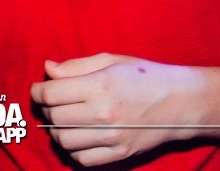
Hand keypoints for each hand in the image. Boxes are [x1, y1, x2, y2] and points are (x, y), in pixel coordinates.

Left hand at [30, 54, 201, 165]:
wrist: (181, 102)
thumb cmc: (145, 76)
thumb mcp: (112, 60)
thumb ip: (77, 66)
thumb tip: (48, 70)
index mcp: (100, 85)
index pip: (51, 93)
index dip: (38, 91)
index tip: (38, 90)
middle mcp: (103, 113)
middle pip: (54, 118)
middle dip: (46, 110)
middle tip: (52, 104)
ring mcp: (112, 137)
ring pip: (64, 141)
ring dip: (57, 131)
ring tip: (64, 120)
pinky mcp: (120, 153)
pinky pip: (82, 159)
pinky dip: (74, 150)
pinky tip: (78, 137)